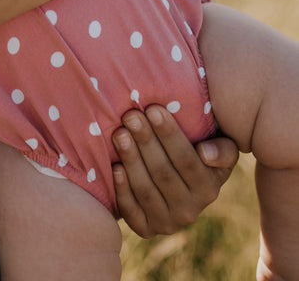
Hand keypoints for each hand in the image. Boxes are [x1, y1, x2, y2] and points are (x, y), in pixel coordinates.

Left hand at [112, 106, 238, 236]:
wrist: (176, 185)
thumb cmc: (197, 153)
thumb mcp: (219, 149)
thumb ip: (222, 149)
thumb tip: (205, 153)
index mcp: (209, 189)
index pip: (186, 160)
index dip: (169, 134)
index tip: (153, 109)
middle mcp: (190, 210)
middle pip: (163, 172)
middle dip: (145, 141)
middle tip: (130, 116)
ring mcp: (167, 223)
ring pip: (146, 189)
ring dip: (131, 160)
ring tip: (119, 133)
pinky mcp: (146, 229)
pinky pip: (132, 210)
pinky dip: (123, 189)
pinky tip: (115, 167)